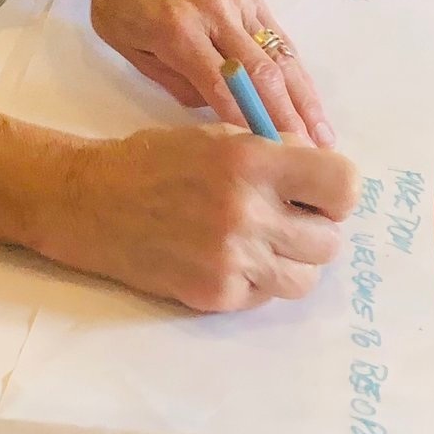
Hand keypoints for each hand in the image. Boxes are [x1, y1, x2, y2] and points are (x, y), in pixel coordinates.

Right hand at [41, 123, 360, 312]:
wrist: (91, 203)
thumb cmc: (155, 161)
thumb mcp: (218, 138)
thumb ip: (275, 154)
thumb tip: (326, 178)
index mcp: (253, 162)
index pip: (343, 187)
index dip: (335, 192)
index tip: (318, 192)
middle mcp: (248, 213)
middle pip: (330, 241)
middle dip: (314, 229)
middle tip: (286, 218)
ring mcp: (232, 261)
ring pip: (305, 278)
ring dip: (291, 260)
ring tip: (260, 241)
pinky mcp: (216, 294)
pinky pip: (265, 296)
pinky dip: (256, 280)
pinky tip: (226, 257)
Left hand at [83, 0, 333, 145]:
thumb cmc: (121, 3)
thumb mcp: (128, 49)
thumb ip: (172, 82)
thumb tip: (217, 111)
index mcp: (178, 32)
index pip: (221, 84)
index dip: (247, 120)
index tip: (266, 153)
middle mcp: (216, 15)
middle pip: (262, 72)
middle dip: (288, 117)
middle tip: (311, 155)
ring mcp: (239, 2)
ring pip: (281, 56)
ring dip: (305, 99)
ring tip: (324, 135)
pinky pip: (280, 39)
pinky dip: (298, 73)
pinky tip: (311, 101)